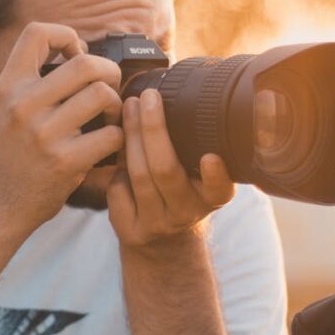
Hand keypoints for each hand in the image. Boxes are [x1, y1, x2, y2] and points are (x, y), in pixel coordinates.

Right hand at [0, 21, 123, 235]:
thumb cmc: (12, 154)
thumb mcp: (8, 109)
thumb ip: (35, 81)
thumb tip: (80, 51)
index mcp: (8, 86)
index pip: (37, 32)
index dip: (66, 36)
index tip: (74, 56)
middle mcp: (22, 105)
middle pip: (85, 63)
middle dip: (107, 72)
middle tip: (107, 88)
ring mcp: (44, 134)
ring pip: (103, 95)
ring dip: (116, 105)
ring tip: (109, 118)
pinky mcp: (65, 162)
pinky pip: (112, 134)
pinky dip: (118, 139)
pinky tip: (108, 145)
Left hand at [107, 88, 234, 249]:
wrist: (163, 244)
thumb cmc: (180, 192)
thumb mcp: (198, 175)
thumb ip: (192, 144)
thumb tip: (168, 91)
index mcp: (213, 197)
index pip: (219, 189)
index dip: (216, 176)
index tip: (211, 157)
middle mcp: (188, 213)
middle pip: (165, 171)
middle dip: (152, 129)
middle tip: (146, 98)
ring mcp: (158, 224)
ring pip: (138, 177)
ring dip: (130, 138)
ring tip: (127, 108)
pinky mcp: (132, 232)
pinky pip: (117, 191)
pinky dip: (114, 168)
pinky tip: (117, 153)